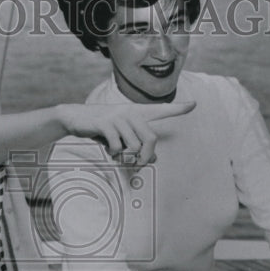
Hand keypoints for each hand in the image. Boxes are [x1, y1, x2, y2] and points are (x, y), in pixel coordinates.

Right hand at [59, 101, 194, 166]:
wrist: (75, 118)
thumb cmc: (102, 128)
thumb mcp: (121, 137)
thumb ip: (138, 146)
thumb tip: (153, 159)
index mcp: (137, 113)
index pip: (161, 110)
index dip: (178, 108)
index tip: (194, 104)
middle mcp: (130, 112)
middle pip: (150, 139)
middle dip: (145, 157)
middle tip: (139, 166)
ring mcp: (118, 117)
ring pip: (134, 145)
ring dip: (125, 156)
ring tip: (116, 153)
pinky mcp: (106, 123)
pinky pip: (118, 146)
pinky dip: (113, 153)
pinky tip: (108, 150)